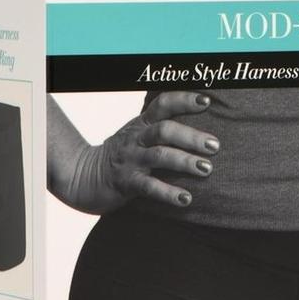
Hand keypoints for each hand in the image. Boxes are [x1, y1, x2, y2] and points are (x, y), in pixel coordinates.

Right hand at [85, 91, 218, 212]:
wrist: (83, 177)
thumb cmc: (122, 155)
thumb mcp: (138, 135)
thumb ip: (162, 127)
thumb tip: (200, 123)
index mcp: (142, 124)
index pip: (163, 105)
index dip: (184, 100)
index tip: (206, 101)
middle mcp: (137, 139)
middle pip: (164, 130)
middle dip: (191, 137)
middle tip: (215, 146)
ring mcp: (131, 161)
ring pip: (159, 156)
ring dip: (184, 162)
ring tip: (207, 169)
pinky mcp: (126, 183)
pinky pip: (148, 187)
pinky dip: (168, 193)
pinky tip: (186, 199)